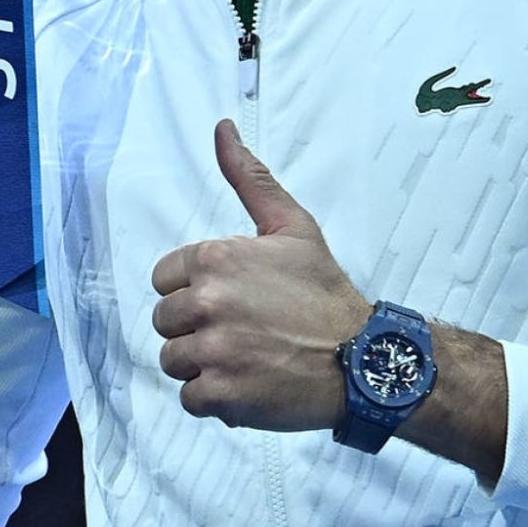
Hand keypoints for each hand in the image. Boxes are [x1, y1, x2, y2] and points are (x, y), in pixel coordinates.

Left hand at [149, 122, 369, 431]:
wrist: (363, 359)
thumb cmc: (324, 292)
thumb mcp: (292, 226)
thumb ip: (249, 179)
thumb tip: (220, 127)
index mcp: (214, 258)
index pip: (164, 279)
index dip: (195, 291)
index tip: (232, 301)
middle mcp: (206, 302)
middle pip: (165, 321)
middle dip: (196, 329)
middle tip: (243, 332)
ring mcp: (212, 351)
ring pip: (173, 361)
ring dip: (203, 365)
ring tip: (246, 359)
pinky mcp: (219, 394)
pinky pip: (189, 399)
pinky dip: (215, 399)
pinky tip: (248, 385)